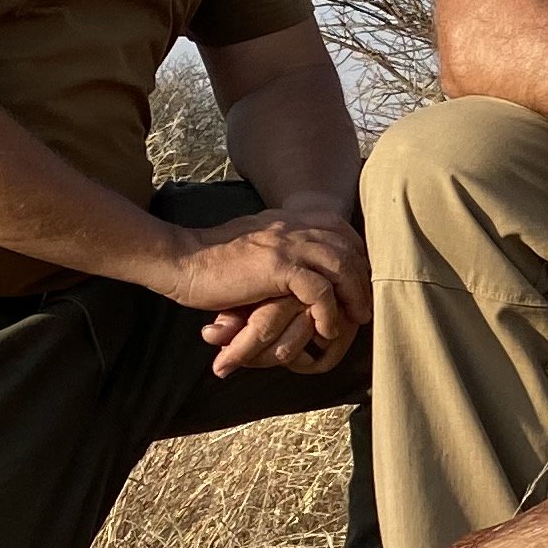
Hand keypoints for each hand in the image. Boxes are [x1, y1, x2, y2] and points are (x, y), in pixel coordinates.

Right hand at [150, 209, 370, 372]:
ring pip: (342, 266)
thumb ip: (281, 249)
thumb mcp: (256, 246)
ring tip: (357, 321)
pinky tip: (326, 329)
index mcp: (289, 218)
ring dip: (354, 296)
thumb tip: (302, 270)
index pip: (340, 228)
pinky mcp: (277, 267)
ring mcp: (286, 244)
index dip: (357, 254)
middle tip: (366, 307)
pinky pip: (319, 290)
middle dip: (364, 278)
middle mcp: (293, 226)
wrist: (181, 261)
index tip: (362, 280)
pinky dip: (329, 313)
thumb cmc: (213, 261)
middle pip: (348, 247)